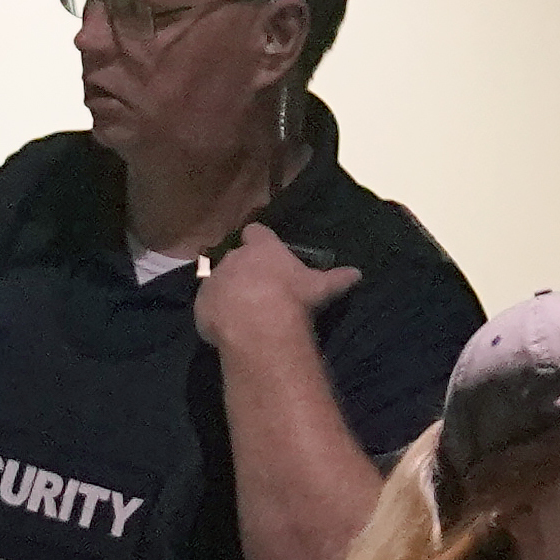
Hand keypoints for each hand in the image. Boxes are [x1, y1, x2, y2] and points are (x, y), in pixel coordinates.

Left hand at [194, 221, 360, 354]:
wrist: (259, 325)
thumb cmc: (293, 298)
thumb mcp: (321, 287)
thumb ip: (337, 278)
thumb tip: (358, 274)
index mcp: (261, 247)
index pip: (256, 232)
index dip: (259, 240)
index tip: (265, 251)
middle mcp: (233, 258)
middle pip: (235, 258)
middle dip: (244, 270)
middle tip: (259, 290)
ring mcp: (214, 280)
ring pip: (217, 281)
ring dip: (226, 292)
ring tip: (242, 312)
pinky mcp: (201, 305)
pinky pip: (207, 306)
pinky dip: (214, 314)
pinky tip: (229, 328)